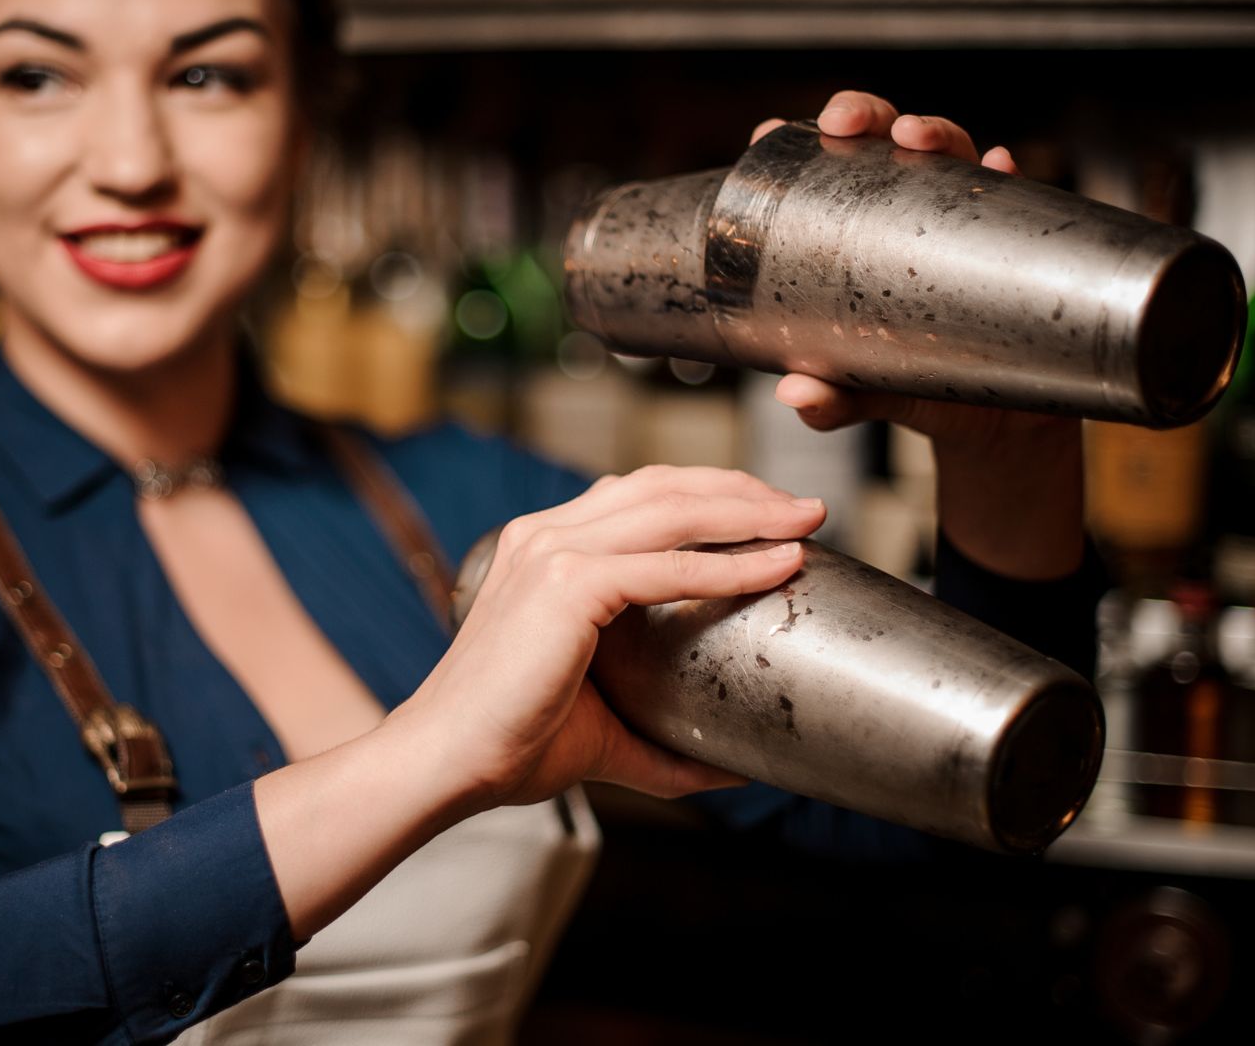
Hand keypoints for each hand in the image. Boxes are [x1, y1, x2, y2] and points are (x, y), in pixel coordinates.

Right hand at [390, 465, 826, 810]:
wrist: (448, 763)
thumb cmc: (511, 745)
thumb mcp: (605, 730)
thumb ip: (667, 745)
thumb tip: (735, 770)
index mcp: (544, 548)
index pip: (641, 495)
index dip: (711, 494)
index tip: (770, 515)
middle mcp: (546, 534)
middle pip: (664, 484)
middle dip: (742, 490)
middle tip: (805, 509)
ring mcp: (552, 552)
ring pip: (673, 508)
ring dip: (749, 509)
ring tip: (804, 520)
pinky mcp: (566, 584)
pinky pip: (669, 565)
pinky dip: (731, 563)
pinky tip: (778, 565)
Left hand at [747, 91, 1084, 581]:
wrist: (999, 420)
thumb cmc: (920, 391)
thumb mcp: (868, 396)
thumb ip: (832, 401)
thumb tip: (795, 395)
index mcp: (858, 235)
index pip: (823, 174)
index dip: (795, 145)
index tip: (767, 132)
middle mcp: (909, 215)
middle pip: (883, 144)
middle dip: (864, 117)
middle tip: (843, 124)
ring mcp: (962, 220)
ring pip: (949, 153)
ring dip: (932, 132)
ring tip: (913, 137)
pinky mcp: (1013, 239)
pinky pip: (1015, 195)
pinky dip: (1005, 174)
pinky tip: (999, 165)